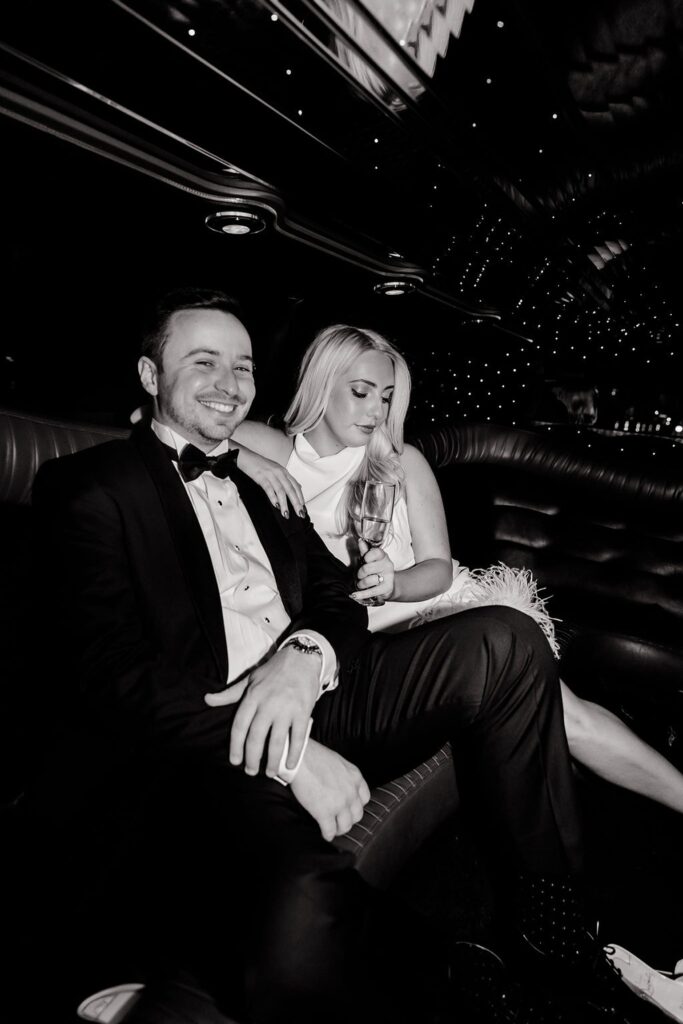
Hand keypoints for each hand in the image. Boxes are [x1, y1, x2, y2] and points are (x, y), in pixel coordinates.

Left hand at [204, 647, 318, 775]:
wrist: (302, 657)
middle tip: (250, 771)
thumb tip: (207, 699)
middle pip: (256, 737)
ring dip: (272, 761)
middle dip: (252, 758)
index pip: (239, 726)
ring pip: (277, 741)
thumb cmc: (273, 671)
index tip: (234, 761)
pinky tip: (290, 764)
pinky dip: (294, 753)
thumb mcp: (249, 679)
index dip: (236, 746)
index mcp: (252, 696)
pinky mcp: (303, 711)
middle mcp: (268, 704)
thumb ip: (229, 694)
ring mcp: (287, 709)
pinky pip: (299, 737)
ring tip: (269, 773)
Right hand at [235, 447, 305, 517]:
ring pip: (281, 491)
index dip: (300, 497)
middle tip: (300, 513)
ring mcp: (271, 475)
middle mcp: (280, 473)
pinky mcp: (262, 477)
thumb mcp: (275, 470)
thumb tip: (296, 487)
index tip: (303, 507)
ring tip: (286, 514)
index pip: (296, 486)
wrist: (246, 457)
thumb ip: (285, 479)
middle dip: (296, 503)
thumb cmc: (259, 465)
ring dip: (285, 504)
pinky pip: (269, 488)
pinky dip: (273, 497)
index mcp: (284, 472)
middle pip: (291, 490)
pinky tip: (276, 505)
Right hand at [290, 739, 369, 840]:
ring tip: (333, 829)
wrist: (299, 759)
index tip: (350, 809)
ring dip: (339, 829)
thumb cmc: (313, 756)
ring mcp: (339, 804)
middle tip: (340, 820)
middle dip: (348, 819)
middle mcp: (351, 792)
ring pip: (346, 826)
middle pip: (357, 815)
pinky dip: (327, 834)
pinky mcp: (324, 813)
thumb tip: (339, 786)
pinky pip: (330, 831)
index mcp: (355, 777)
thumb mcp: (338, 762)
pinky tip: (324, 833)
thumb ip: (344, 776)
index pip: (364, 799)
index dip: (356, 806)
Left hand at [350, 540, 394, 602]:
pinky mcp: (387, 588)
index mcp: (383, 556)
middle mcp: (387, 565)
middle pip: (368, 568)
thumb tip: (361, 541)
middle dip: (360, 573)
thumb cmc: (376, 571)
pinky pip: (372, 591)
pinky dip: (362, 594)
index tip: (365, 560)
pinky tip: (355, 594)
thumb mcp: (371, 560)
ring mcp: (388, 577)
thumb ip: (365, 552)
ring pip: (370, 580)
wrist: (388, 585)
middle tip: (359, 576)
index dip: (368, 557)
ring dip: (361, 584)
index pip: (376, 553)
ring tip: (361, 584)